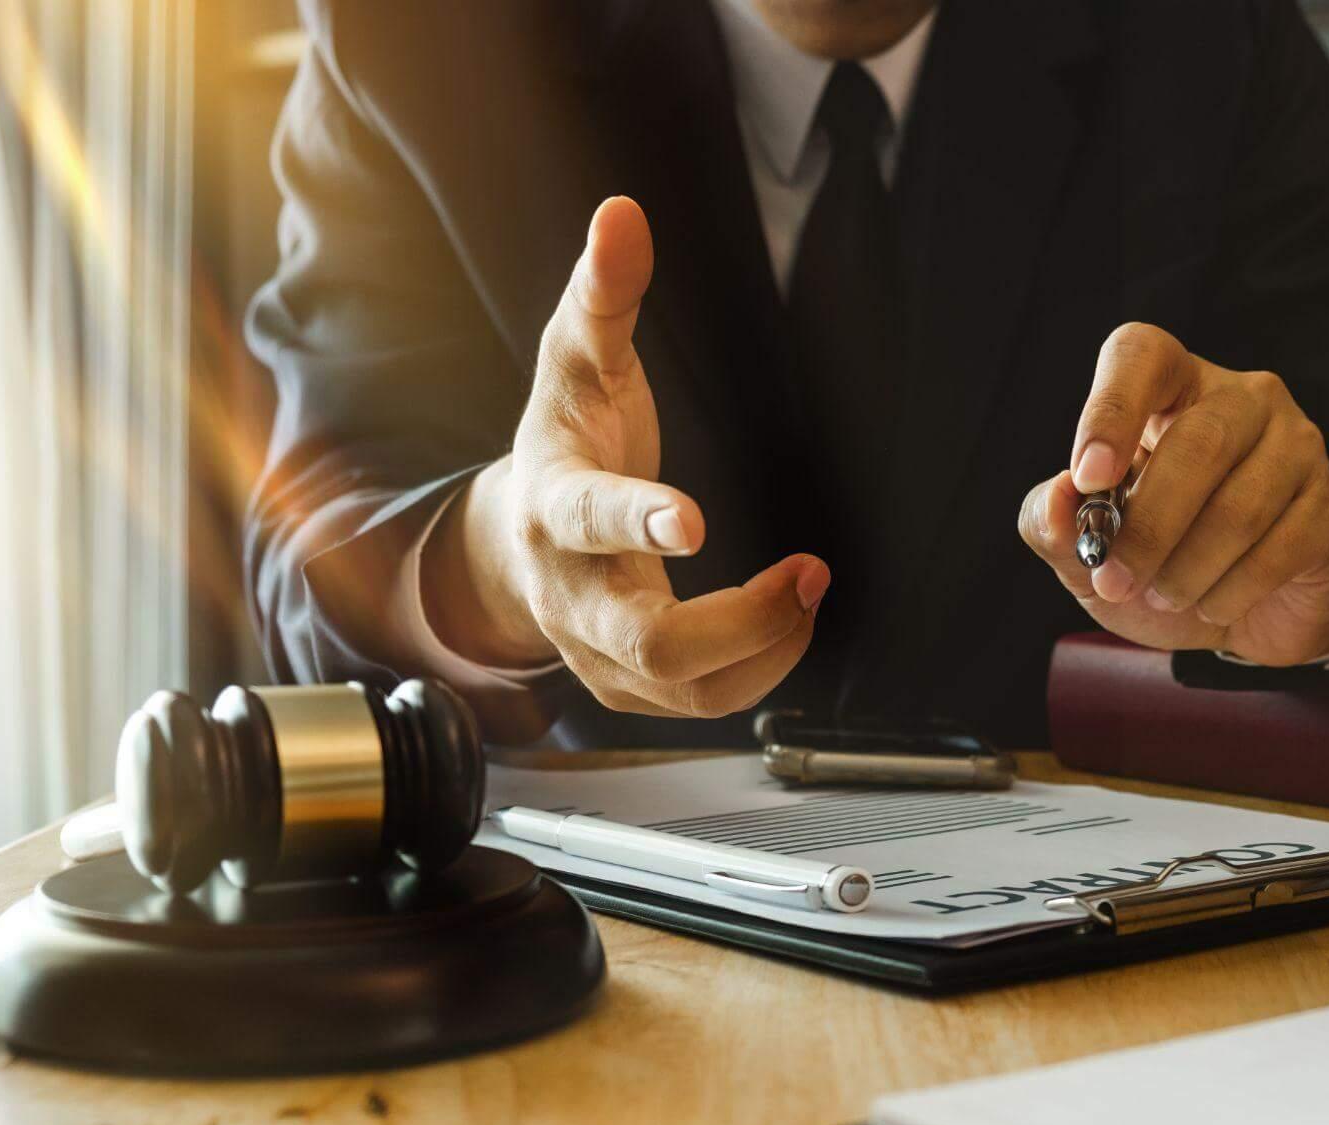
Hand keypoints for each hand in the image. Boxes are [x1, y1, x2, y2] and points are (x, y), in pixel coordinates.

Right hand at [428, 197, 829, 716]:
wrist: (517, 541)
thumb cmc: (565, 442)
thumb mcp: (577, 362)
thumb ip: (604, 294)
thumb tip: (623, 215)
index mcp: (553, 509)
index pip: (588, 520)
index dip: (636, 521)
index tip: (693, 518)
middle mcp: (570, 594)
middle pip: (648, 643)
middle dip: (738, 621)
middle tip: (809, 575)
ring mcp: (597, 653)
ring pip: (685, 688)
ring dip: (764, 647)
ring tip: (811, 587)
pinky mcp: (629, 687)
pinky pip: (702, 704)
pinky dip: (759, 668)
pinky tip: (790, 618)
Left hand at [1017, 324, 1328, 662]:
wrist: (1244, 618)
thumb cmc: (1156, 561)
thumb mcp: (1086, 551)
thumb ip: (1053, 524)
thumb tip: (1060, 498)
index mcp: (1172, 385)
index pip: (1143, 354)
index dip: (1113, 409)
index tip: (1090, 477)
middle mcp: (1243, 398)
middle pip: (1198, 444)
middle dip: (1148, 527)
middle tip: (1114, 580)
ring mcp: (1296, 445)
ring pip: (1238, 508)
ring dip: (1185, 571)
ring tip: (1165, 594)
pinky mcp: (1327, 505)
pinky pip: (1278, 550)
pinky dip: (1229, 593)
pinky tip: (1212, 603)